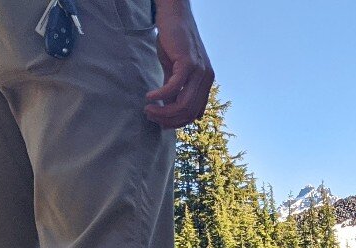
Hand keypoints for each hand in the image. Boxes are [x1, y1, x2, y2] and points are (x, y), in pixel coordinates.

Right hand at [145, 0, 213, 128]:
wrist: (174, 16)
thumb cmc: (173, 41)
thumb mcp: (173, 69)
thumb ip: (173, 88)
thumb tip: (166, 107)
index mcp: (205, 83)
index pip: (194, 113)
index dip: (177, 122)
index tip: (160, 123)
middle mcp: (206, 79)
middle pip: (189, 112)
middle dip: (168, 119)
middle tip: (150, 117)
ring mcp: (200, 71)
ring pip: (183, 104)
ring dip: (163, 111)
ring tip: (148, 110)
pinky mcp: (189, 63)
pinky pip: (174, 87)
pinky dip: (161, 95)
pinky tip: (149, 96)